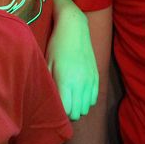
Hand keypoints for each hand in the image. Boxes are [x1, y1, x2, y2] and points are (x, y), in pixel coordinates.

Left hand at [46, 0, 98, 120]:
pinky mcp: (96, 77)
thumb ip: (50, 85)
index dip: (59, 114)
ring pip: (86, 108)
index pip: (67, 111)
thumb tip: (50, 102)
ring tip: (69, 100)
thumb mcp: (48, 65)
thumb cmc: (57, 46)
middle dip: (68, 114)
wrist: (75, 29)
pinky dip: (86, 101)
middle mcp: (81, 83)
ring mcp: (91, 81)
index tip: (53, 109)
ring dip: (78, 108)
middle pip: (77, 113)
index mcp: (66, 81)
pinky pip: (93, 99)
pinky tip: (78, 94)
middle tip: (60, 106)